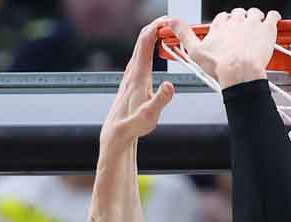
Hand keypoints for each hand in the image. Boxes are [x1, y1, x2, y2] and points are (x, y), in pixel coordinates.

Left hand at [101, 17, 176, 144]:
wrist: (118, 132)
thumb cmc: (133, 124)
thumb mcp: (150, 115)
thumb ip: (161, 99)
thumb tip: (170, 85)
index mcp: (139, 74)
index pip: (146, 42)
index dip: (157, 27)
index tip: (169, 20)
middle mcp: (133, 70)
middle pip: (142, 39)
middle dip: (157, 25)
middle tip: (172, 20)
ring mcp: (131, 73)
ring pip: (141, 46)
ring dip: (153, 34)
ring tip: (167, 29)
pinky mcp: (132, 78)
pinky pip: (141, 54)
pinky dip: (150, 45)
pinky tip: (156, 47)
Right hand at [168, 8, 279, 88]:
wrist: (240, 72)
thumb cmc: (220, 65)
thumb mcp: (194, 51)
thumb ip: (183, 34)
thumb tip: (171, 22)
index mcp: (220, 26)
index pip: (221, 19)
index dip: (224, 25)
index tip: (225, 32)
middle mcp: (235, 21)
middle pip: (237, 14)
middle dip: (239, 21)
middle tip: (240, 34)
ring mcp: (252, 23)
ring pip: (254, 13)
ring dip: (254, 18)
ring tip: (254, 28)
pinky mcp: (267, 28)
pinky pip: (272, 16)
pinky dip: (272, 18)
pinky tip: (271, 22)